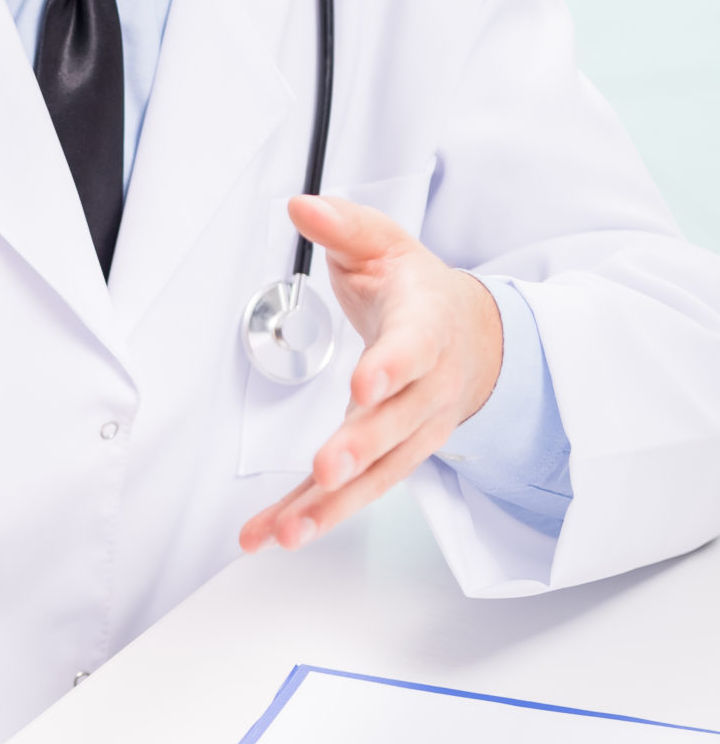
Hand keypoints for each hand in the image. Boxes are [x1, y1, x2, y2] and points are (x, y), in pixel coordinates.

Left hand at [239, 194, 503, 556]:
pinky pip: (350, 496)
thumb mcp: (386, 246)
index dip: (393, 367)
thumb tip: (304, 206)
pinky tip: (269, 537)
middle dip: (361, 450)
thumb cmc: (421, 295)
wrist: (475, 343)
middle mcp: (424, 391)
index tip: (366, 382)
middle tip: (327, 471)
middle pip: (396, 426)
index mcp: (427, 330)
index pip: (414, 350)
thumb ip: (345, 227)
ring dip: (332, 508)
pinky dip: (310, 518)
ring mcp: (409, 434)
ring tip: (288, 533)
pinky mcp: (384, 462)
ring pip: (377, 477)